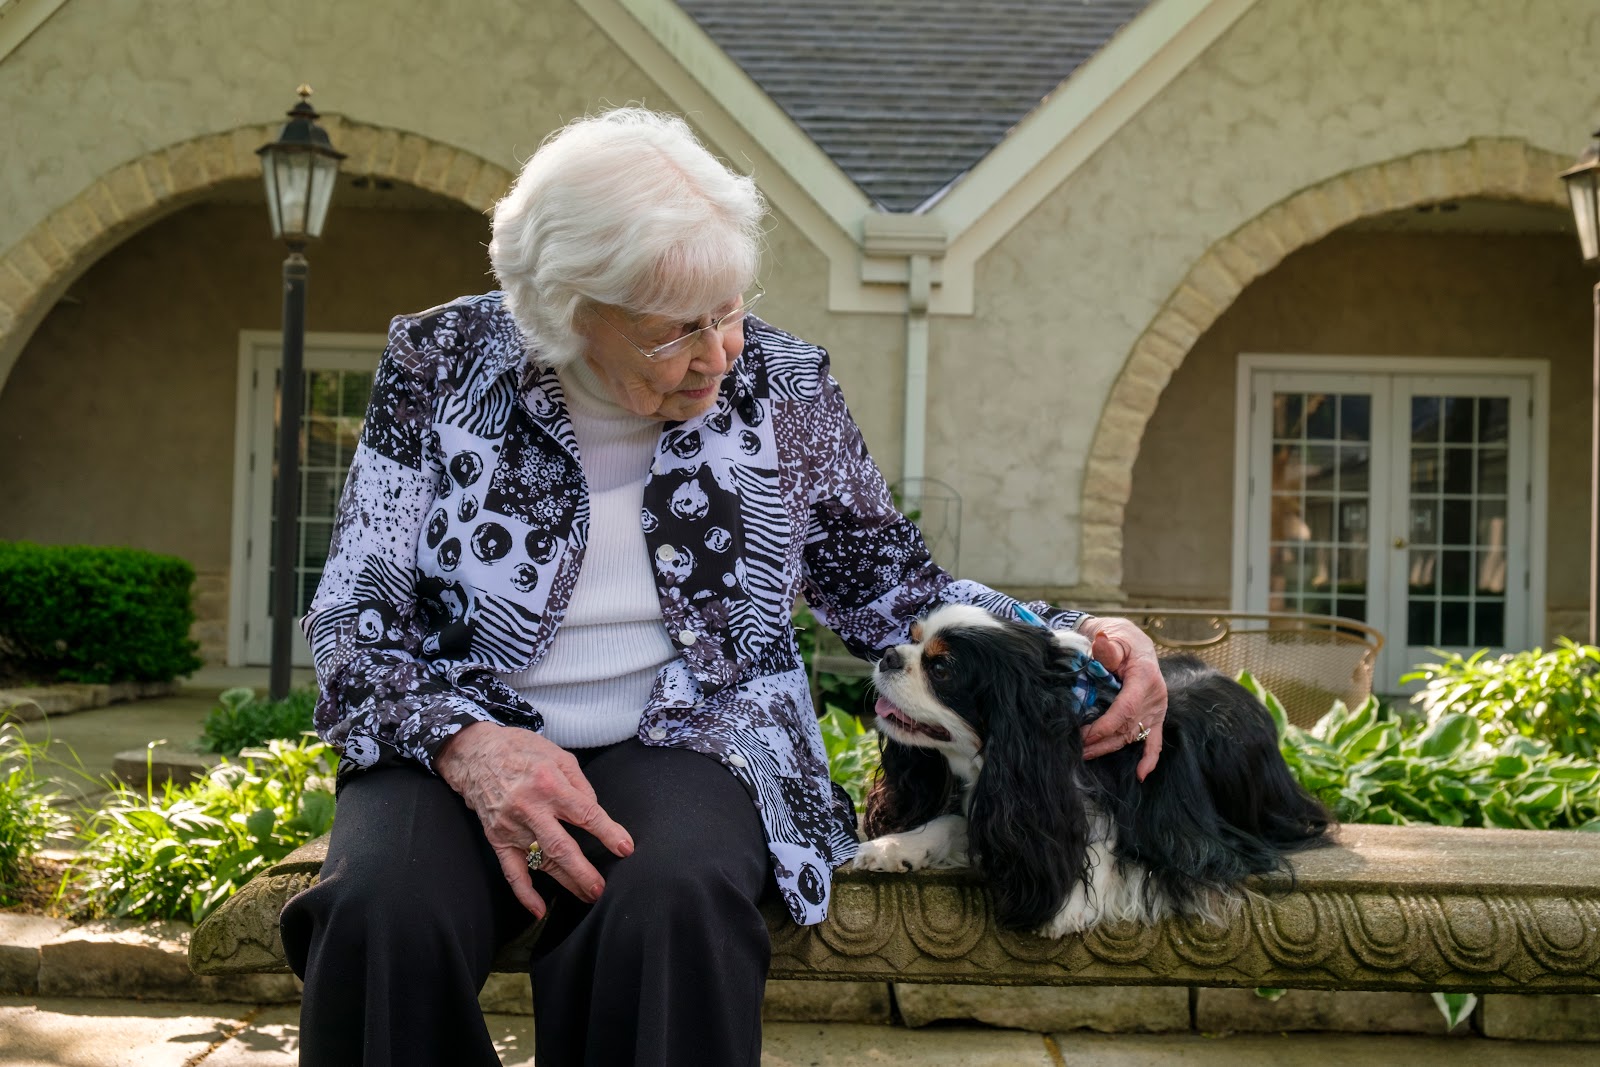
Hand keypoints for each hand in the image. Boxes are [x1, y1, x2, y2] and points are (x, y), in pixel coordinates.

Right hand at [435, 721, 633, 918]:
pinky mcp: (497, 838)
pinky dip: (524, 893)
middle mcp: (530, 808)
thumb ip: (581, 785)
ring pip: (541, 862)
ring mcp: (512, 826)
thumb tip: (595, 812)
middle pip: (562, 847)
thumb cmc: (522, 751)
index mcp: (549, 784)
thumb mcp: (559, 756)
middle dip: (584, 871)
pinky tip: (539, 910)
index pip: (585, 814)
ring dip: (566, 882)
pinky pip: (511, 870)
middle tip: (602, 889)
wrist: (475, 753)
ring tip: (586, 895)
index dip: (608, 833)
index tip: (625, 848)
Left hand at [1076, 618, 1167, 780]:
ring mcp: (1156, 710)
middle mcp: (1154, 697)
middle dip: (1101, 741)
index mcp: (1145, 678)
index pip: (1125, 710)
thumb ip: (1108, 646)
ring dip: (1110, 748)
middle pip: (1127, 727)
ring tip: (1086, 756)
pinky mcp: (1155, 716)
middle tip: (1076, 749)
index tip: (1084, 735)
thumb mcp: (1114, 637)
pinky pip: (1155, 741)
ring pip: (1133, 737)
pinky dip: (1150, 758)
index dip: (1104, 726)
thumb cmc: (1121, 639)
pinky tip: (1141, 774)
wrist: (1133, 642)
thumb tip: (1100, 642)